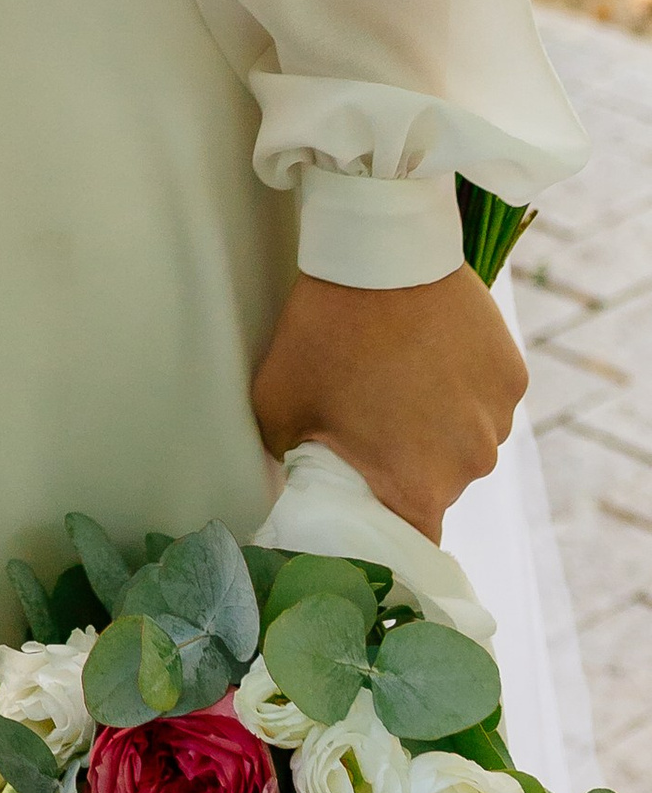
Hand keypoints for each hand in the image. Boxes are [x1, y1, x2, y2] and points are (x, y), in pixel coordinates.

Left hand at [252, 266, 525, 540]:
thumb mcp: (278, 403)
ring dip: (442, 420)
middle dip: (410, 459)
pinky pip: (489, 396)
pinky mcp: (514, 374)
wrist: (378, 253)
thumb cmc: (325, 331)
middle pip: (441, 481)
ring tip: (403, 374)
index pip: (412, 539)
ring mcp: (499, 417)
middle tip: (373, 414)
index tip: (370, 505)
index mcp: (417, 485)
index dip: (389, 526)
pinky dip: (465, 383)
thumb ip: (293, 456)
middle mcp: (470, 463)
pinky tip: (432, 350)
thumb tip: (300, 472)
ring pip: (469, 438)